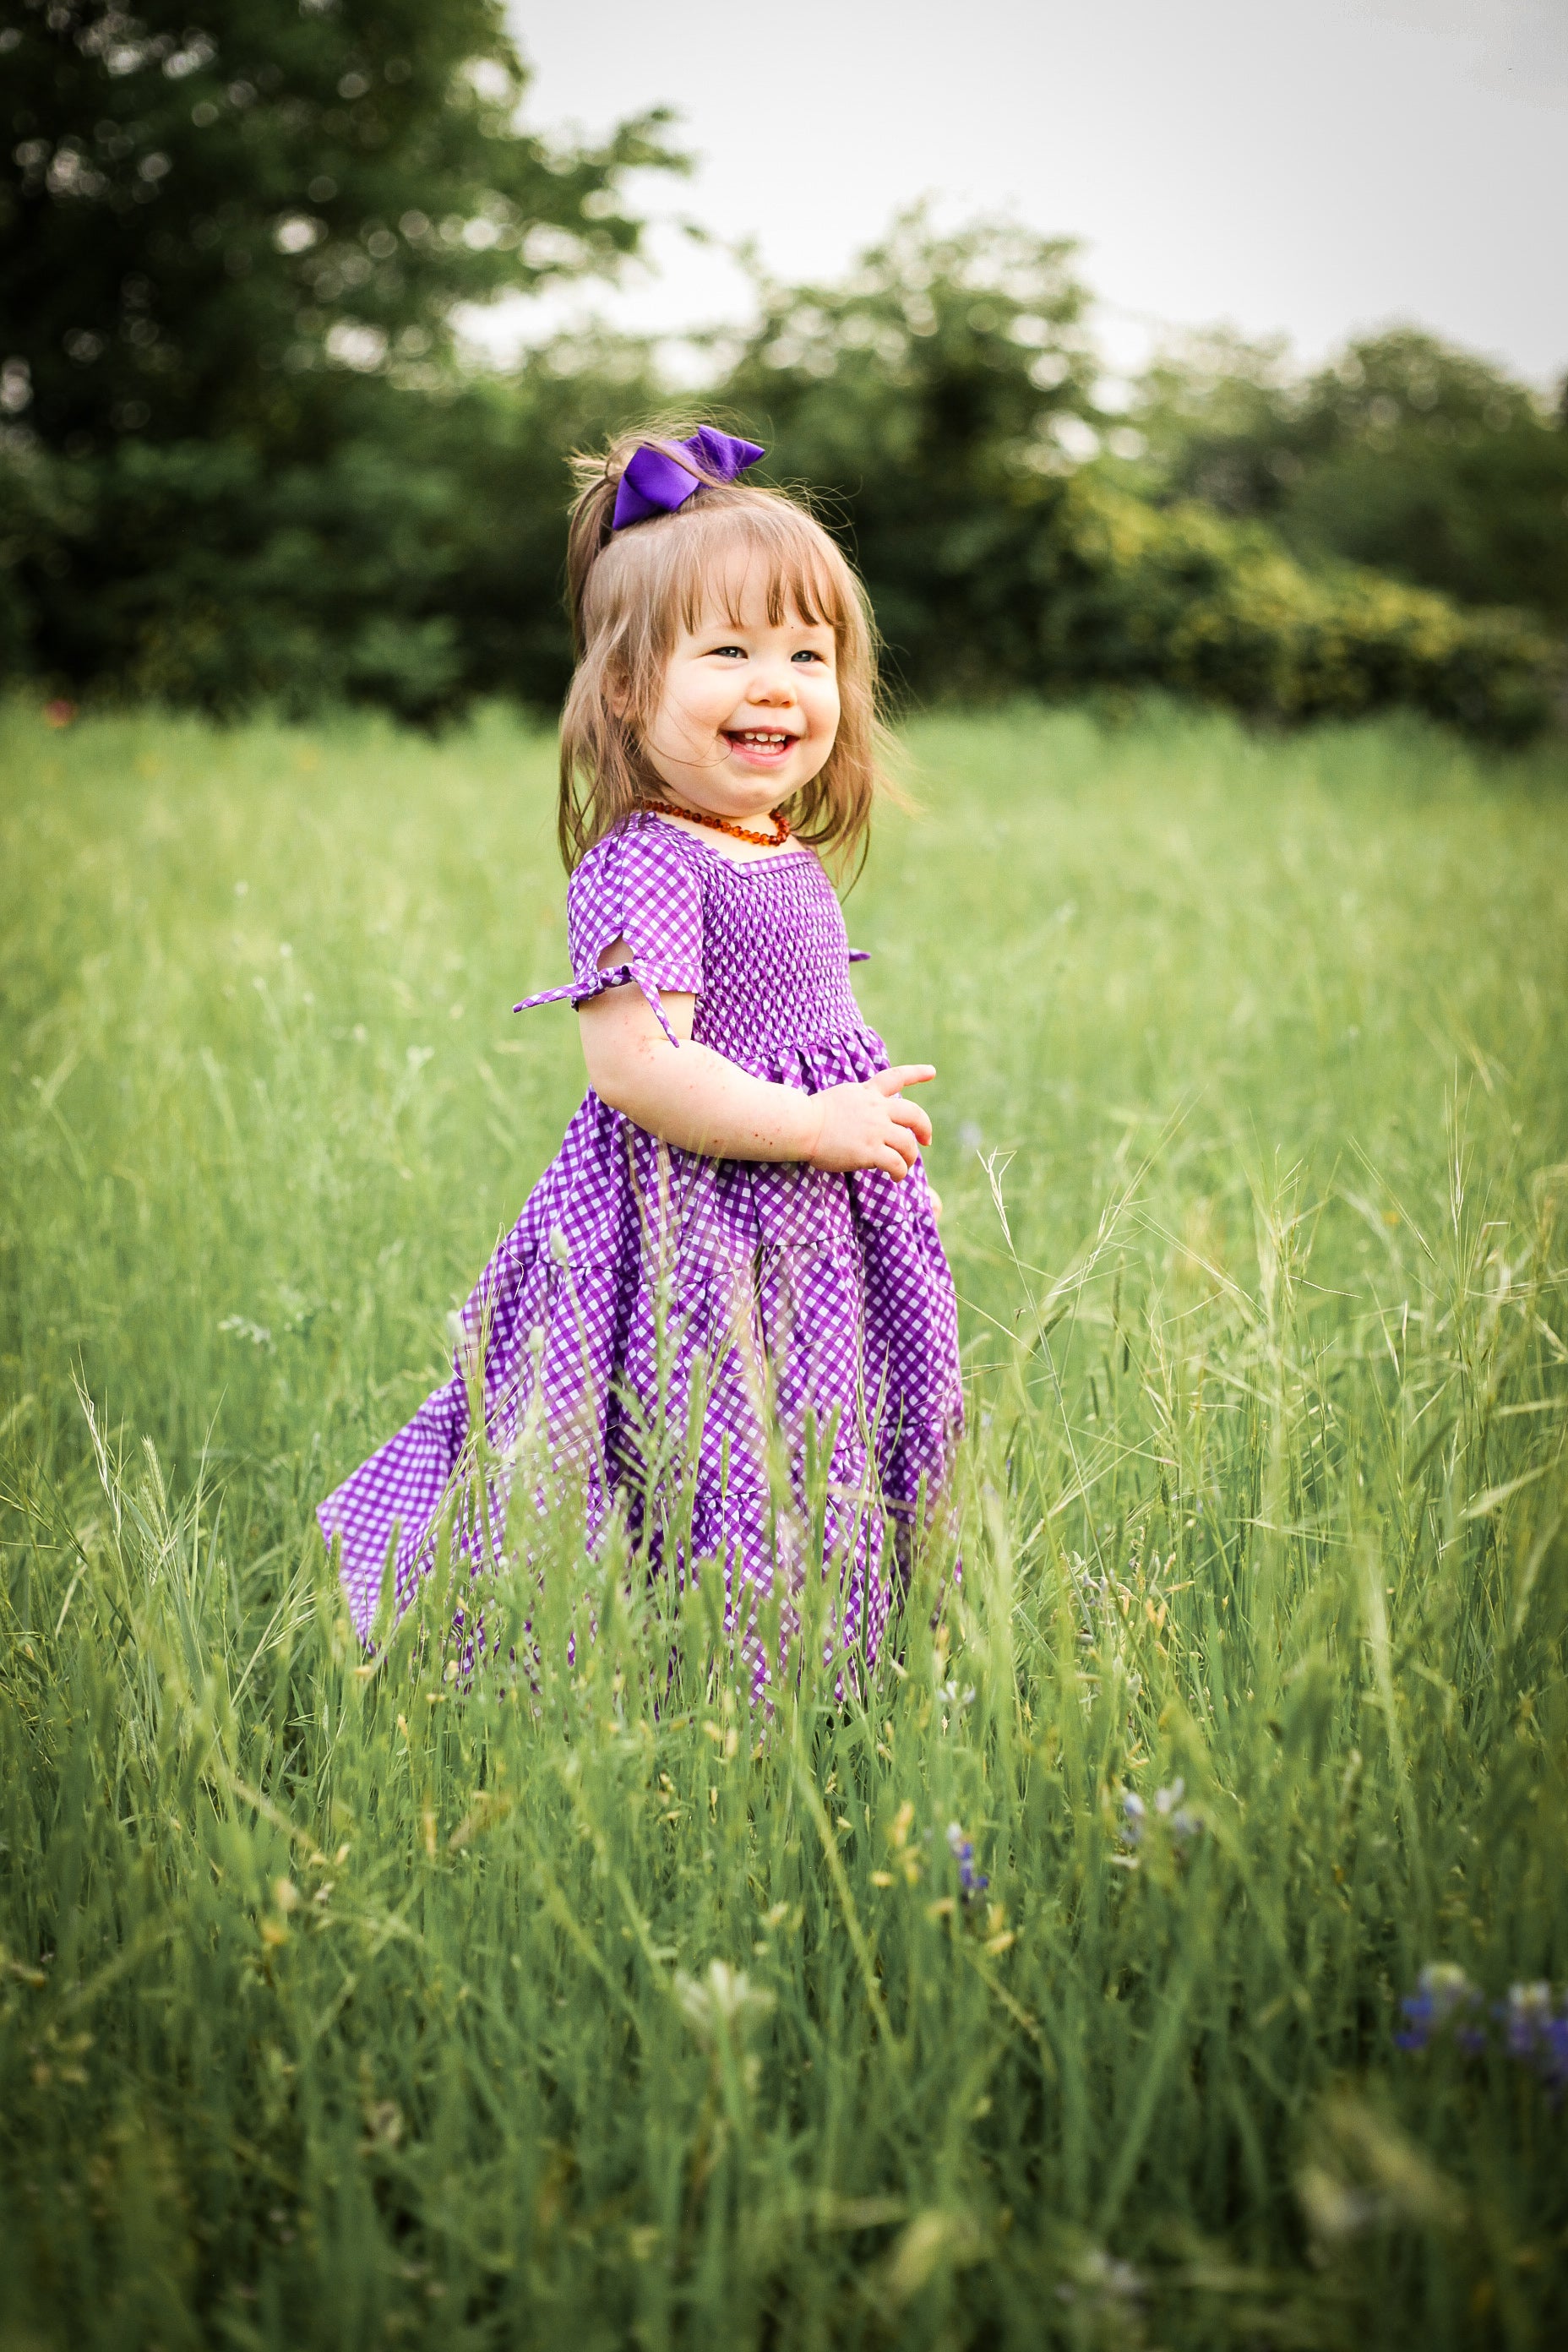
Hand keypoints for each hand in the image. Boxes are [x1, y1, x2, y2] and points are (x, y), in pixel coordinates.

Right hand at [805, 1065, 934, 1179]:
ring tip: (904, 1167)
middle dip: (924, 1128)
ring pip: (908, 1144)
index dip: (917, 1073)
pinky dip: (900, 1172)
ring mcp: (875, 1130)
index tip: (932, 1072)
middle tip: (926, 1140)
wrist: (801, 1125)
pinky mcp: (870, 1151)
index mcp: (868, 1093)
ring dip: (910, 1158)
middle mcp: (876, 1109)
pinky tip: (895, 1178)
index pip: (896, 1077)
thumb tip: (869, 1119)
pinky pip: (896, 1164)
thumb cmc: (812, 1115)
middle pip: (914, 1114)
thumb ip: (859, 1103)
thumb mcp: (841, 1098)